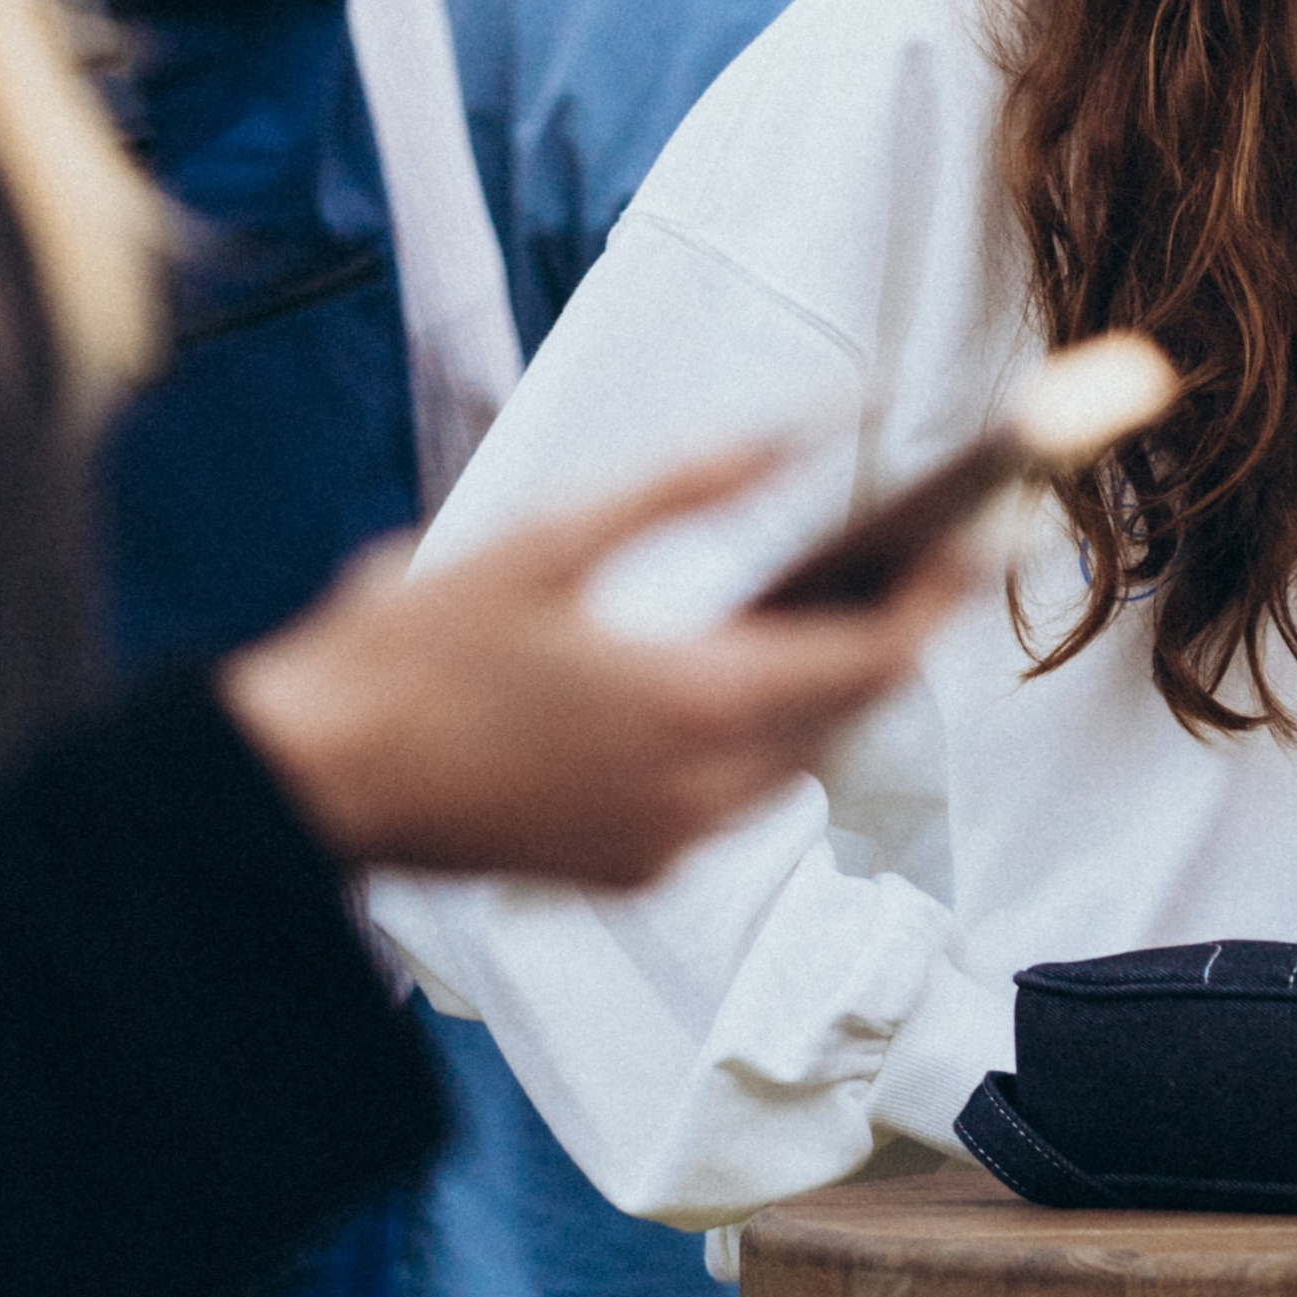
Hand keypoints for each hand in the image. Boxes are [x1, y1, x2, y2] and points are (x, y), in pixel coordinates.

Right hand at [220, 451, 964, 885]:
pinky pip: (732, 799)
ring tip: (844, 591)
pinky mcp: (625, 873)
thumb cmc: (415, 650)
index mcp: (688, 708)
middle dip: (893, 629)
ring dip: (826, 684)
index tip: (987, 527)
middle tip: (929, 545)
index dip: (939, 592)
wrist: (309, 787)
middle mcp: (696, 797)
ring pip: (795, 759)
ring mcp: (661, 848)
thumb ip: (696, 481)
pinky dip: (757, 731)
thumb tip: (813, 422)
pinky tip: (729, 664)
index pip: (871, 659)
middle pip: (848, 713)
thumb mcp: (555, 536)